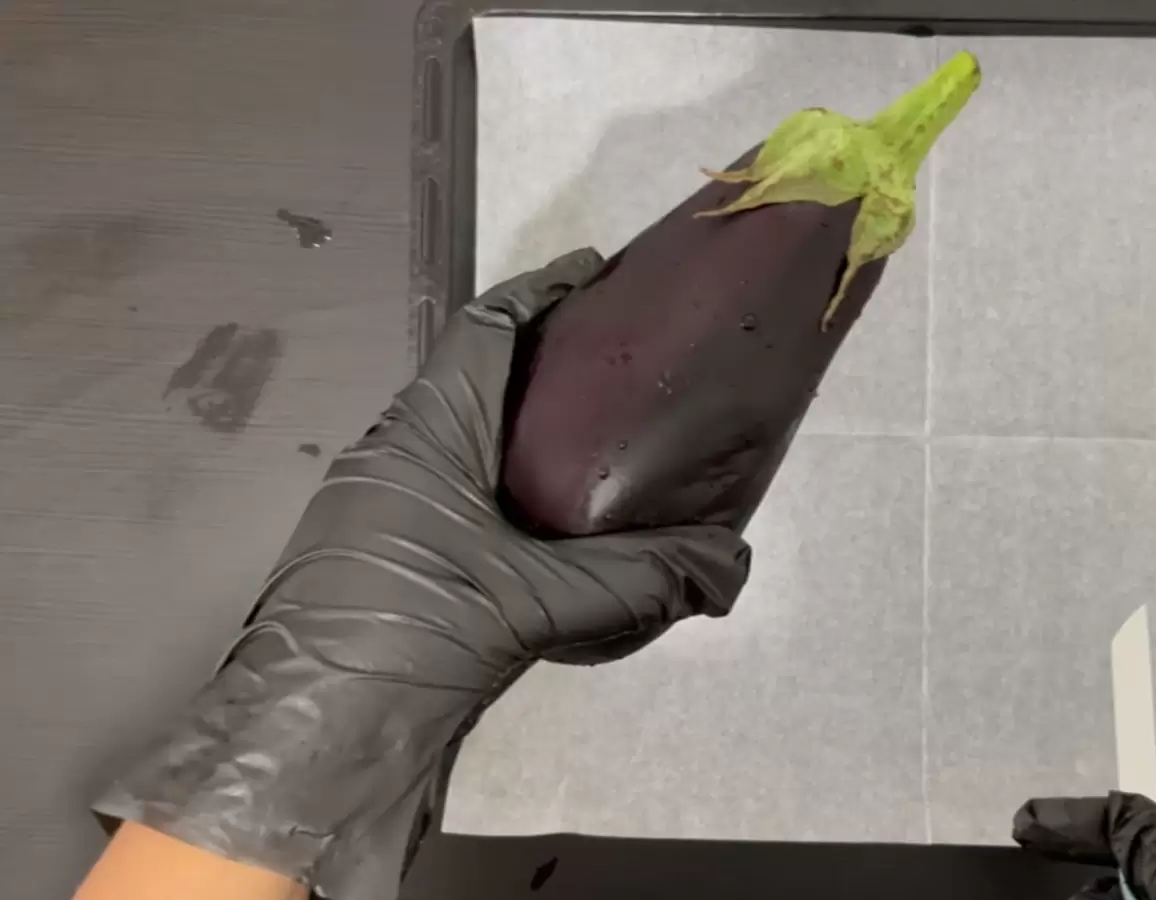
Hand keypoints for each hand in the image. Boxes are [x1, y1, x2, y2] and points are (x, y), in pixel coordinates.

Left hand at [92, 250, 751, 899]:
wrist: (312, 743)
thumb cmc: (414, 637)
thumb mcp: (540, 602)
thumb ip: (642, 576)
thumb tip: (733, 561)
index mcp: (424, 433)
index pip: (483, 328)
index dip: (539, 290)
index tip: (594, 272)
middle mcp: (390, 452)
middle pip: (467, 375)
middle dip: (535, 355)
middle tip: (613, 358)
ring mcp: (372, 506)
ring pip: (452, 434)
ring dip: (513, 422)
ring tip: (589, 432)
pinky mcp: (372, 555)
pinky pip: (442, 485)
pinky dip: (495, 477)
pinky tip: (539, 517)